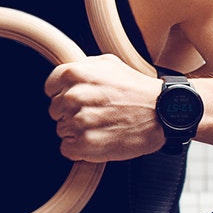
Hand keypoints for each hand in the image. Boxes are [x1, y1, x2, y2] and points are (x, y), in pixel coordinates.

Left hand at [45, 55, 165, 161]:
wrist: (162, 112)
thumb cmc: (137, 88)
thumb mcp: (109, 63)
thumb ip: (83, 67)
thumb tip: (65, 76)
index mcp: (74, 74)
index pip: (50, 88)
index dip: (63, 94)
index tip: (78, 100)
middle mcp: (73, 96)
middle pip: (55, 111)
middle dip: (71, 113)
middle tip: (95, 113)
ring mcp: (78, 121)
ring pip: (61, 130)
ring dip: (77, 131)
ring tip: (101, 126)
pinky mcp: (85, 144)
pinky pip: (67, 149)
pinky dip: (79, 148)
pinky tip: (98, 139)